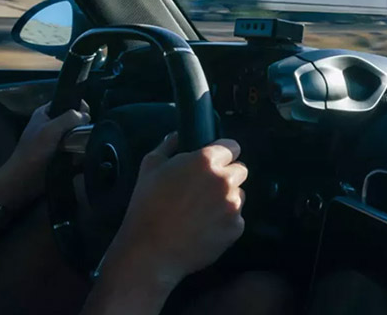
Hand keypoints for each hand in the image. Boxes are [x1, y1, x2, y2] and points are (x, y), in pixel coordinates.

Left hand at [0, 101, 89, 206]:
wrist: (24, 179)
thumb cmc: (34, 151)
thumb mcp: (50, 130)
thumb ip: (69, 118)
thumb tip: (86, 115)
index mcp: (45, 113)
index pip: (66, 102)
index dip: (78, 105)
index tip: (88, 114)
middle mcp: (51, 124)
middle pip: (74, 119)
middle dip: (83, 124)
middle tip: (89, 131)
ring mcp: (56, 140)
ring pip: (76, 134)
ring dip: (83, 138)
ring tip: (92, 143)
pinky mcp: (61, 154)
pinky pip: (76, 148)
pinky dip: (81, 150)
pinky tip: (87, 153)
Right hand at [99, 133, 247, 291]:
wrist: (151, 251)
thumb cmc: (147, 206)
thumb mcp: (150, 166)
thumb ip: (168, 145)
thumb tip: (178, 136)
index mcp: (206, 161)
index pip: (233, 146)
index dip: (223, 153)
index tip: (215, 161)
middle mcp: (225, 180)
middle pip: (240, 170)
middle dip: (226, 175)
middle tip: (205, 188)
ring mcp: (233, 205)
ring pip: (239, 194)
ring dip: (227, 198)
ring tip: (202, 210)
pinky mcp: (236, 228)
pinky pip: (236, 218)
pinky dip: (225, 221)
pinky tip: (204, 226)